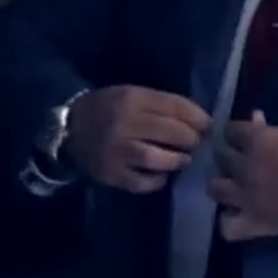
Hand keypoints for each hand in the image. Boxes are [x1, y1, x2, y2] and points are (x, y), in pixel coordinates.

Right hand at [66, 85, 211, 193]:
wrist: (69, 129)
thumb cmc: (108, 109)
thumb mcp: (132, 95)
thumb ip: (161, 105)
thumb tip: (199, 120)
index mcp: (132, 98)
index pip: (175, 107)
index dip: (199, 118)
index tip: (209, 125)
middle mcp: (124, 123)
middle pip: (172, 133)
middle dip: (192, 139)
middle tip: (197, 143)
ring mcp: (116, 151)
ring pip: (157, 158)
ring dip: (177, 160)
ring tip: (183, 159)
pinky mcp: (111, 174)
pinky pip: (141, 182)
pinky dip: (156, 180)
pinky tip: (161, 174)